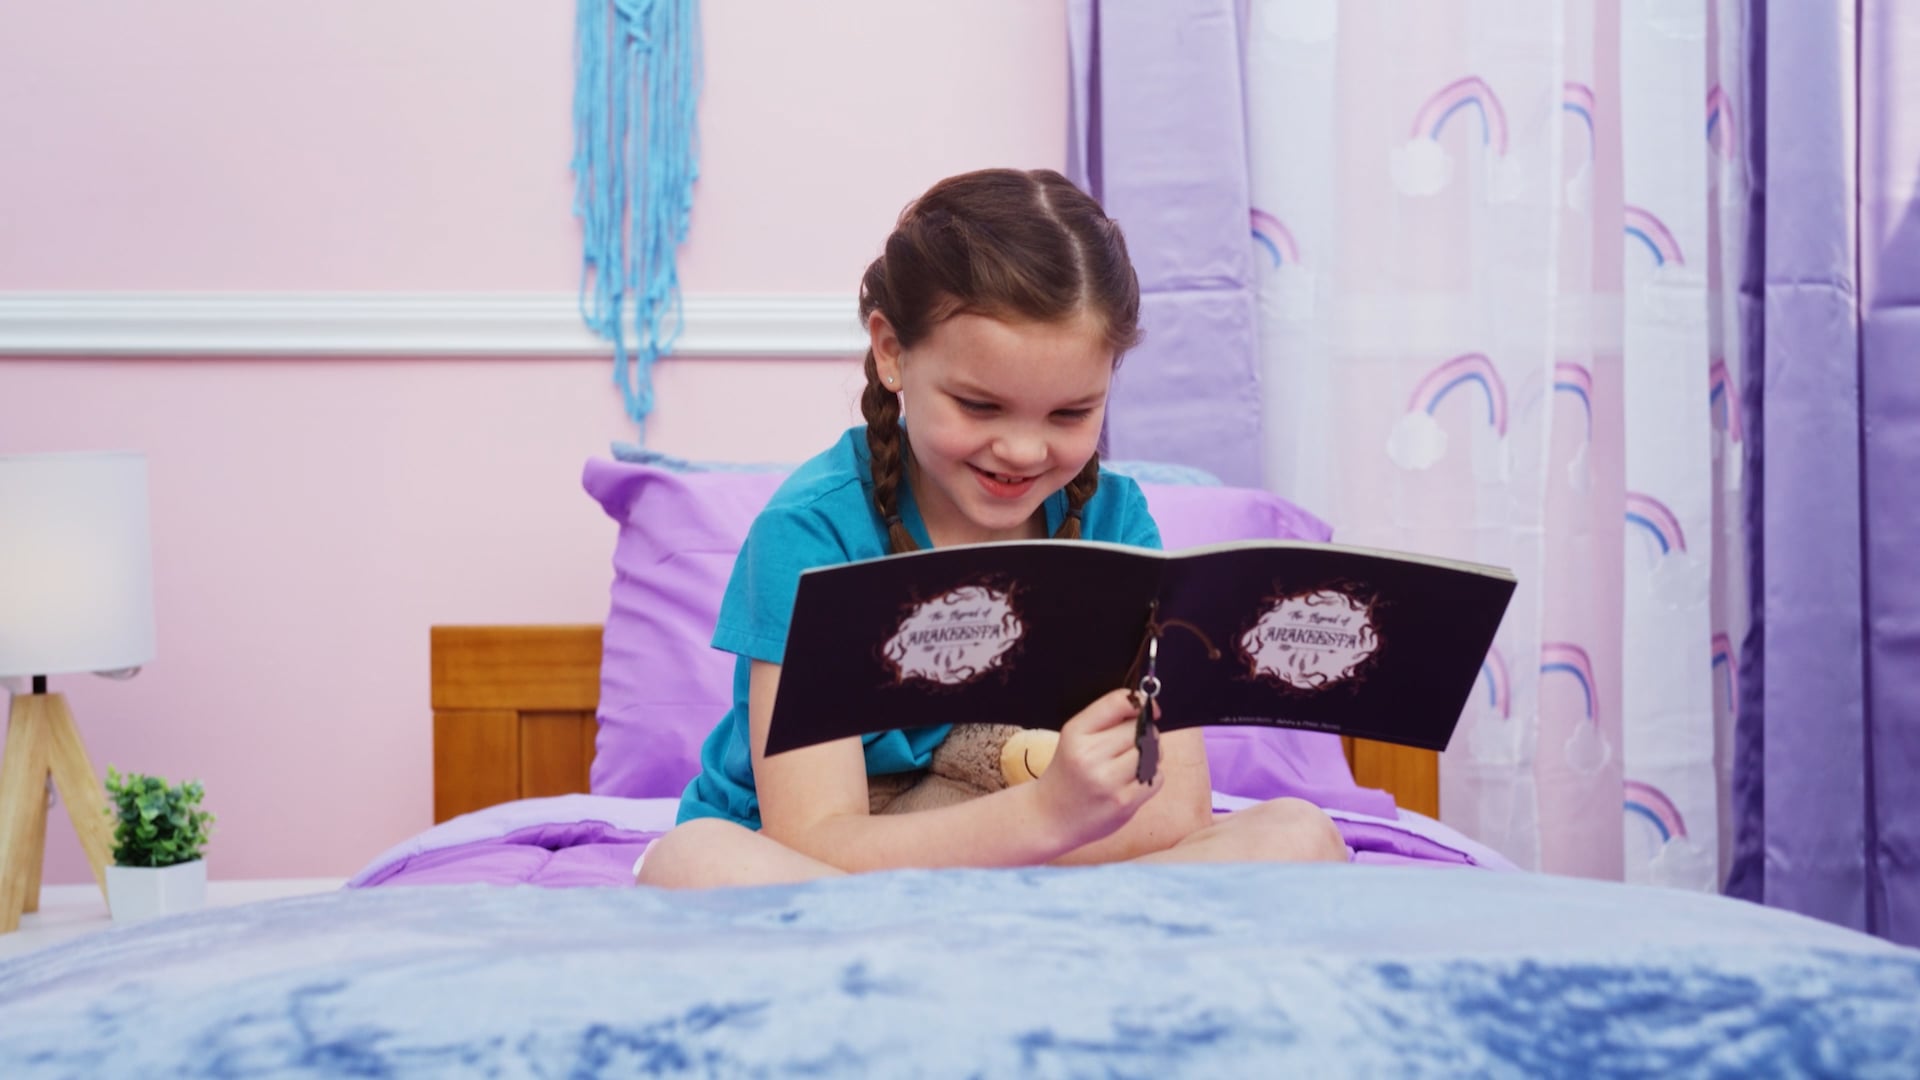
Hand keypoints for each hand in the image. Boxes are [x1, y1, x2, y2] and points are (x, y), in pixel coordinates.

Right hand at [1033, 689, 1163, 846]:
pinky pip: (1156, 777)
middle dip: (1143, 733)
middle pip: (1140, 729)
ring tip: (1130, 764)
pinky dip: (1150, 777)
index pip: (1118, 703)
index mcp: (1076, 733)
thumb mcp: (1075, 737)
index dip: (1139, 702)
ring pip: (1153, 752)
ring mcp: (1108, 781)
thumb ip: (1106, 718)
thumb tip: (1149, 708)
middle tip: (1130, 745)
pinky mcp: (1124, 803)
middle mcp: (1090, 756)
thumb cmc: (1069, 772)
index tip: (1146, 708)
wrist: (1051, 816)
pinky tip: (1131, 782)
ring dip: (1150, 755)